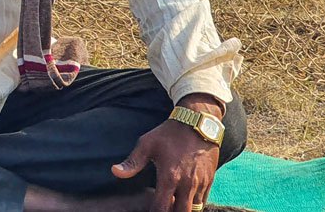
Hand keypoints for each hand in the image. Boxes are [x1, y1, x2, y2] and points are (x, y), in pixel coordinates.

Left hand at [111, 97, 222, 211]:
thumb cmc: (169, 133)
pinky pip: (203, 202)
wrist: (197, 122)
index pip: (161, 208)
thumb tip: (115, 172)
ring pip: (194, 210)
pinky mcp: (209, 181)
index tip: (149, 210)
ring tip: (173, 204)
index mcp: (169, 177)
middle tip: (162, 208)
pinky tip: (185, 199)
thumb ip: (132, 162)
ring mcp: (200, 184)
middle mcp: (186, 185)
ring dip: (183, 209)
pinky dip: (194, 204)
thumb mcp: (147, 144)